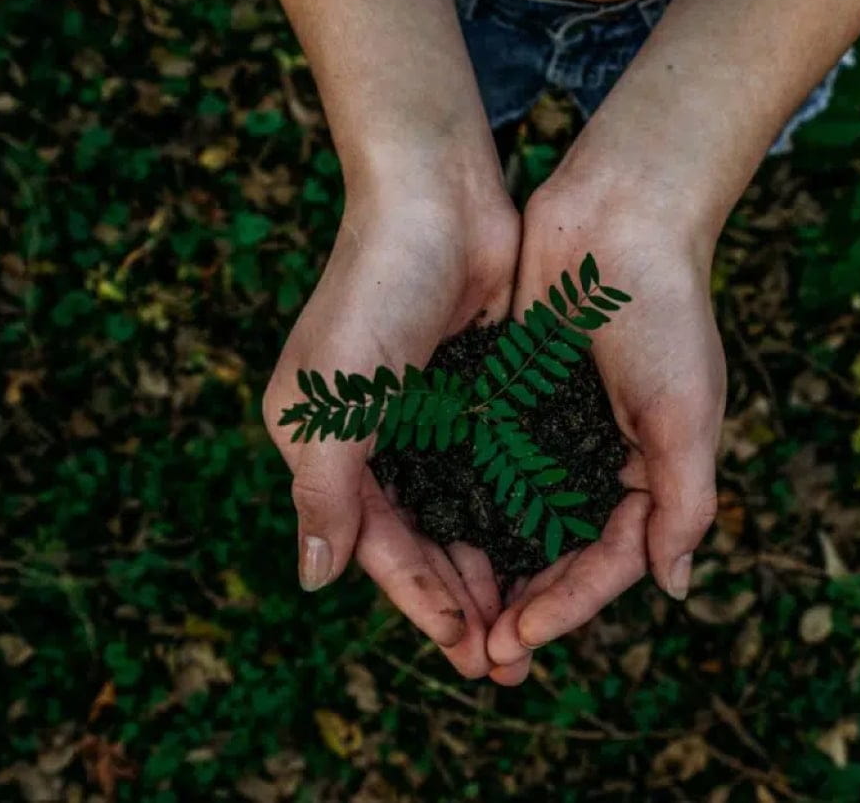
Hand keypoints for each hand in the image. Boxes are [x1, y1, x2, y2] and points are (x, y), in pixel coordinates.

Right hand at [263, 174, 519, 678]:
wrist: (437, 198)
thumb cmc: (375, 292)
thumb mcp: (333, 401)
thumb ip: (324, 493)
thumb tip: (314, 581)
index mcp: (328, 447)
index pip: (377, 546)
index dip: (421, 602)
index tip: (466, 651)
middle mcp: (375, 441)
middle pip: (422, 542)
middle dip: (462, 602)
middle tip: (507, 661)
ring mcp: (428, 419)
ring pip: (463, 516)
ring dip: (492, 568)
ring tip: (530, 623)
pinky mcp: (475, 395)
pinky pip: (495, 472)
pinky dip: (515, 513)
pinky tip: (545, 550)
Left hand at [485, 171, 726, 683]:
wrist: (618, 215)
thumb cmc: (664, 312)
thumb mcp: (687, 413)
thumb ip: (684, 502)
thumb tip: (673, 587)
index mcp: (649, 473)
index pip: (607, 562)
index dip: (566, 607)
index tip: (518, 640)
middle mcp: (598, 461)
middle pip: (557, 554)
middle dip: (523, 606)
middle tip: (480, 655)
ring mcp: (552, 432)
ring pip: (516, 520)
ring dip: (489, 569)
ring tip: (454, 617)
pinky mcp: (511, 399)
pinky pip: (486, 466)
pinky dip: (465, 505)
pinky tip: (432, 538)